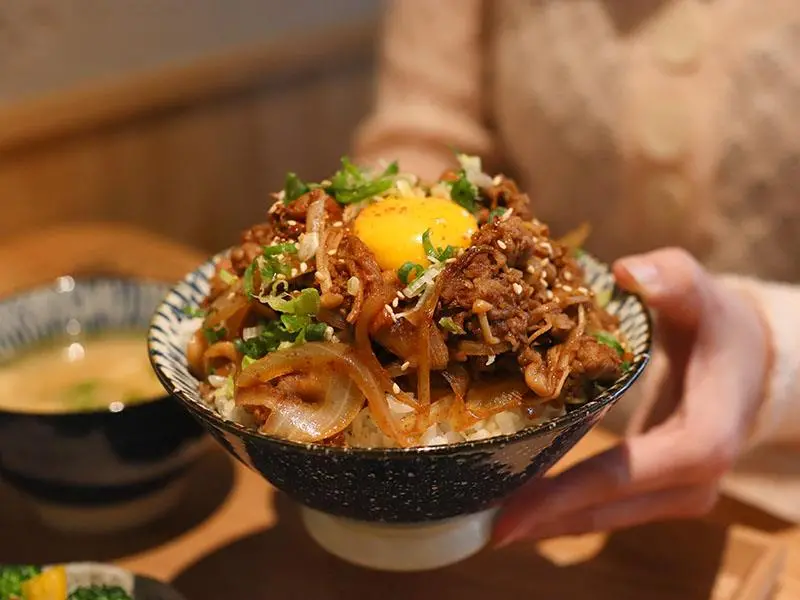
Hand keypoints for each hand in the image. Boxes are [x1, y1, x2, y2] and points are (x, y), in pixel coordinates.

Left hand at [493, 248, 771, 545]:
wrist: (747, 360)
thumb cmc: (718, 324)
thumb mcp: (698, 294)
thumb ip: (670, 279)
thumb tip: (627, 271)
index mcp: (704, 438)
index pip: (629, 474)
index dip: (569, 493)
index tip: (512, 512)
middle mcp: (695, 481)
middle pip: (609, 510)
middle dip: (544, 518)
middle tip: (480, 524)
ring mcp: (680, 494)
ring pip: (605, 519)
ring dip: (548, 521)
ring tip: (486, 520)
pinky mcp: (661, 492)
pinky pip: (607, 508)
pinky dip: (563, 509)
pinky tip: (519, 504)